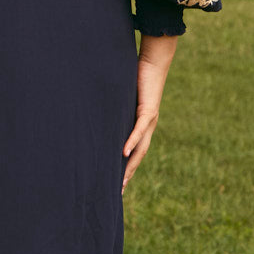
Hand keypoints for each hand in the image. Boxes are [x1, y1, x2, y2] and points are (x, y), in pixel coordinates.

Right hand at [122, 33, 178, 191]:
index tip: (117, 183)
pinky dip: (131, 142)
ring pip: (140, 148)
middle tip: (118, 192)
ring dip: (130, 165)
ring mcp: (150, 120)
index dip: (127, 167)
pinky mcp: (148, 110)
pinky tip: (123, 153)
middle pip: (139, 156)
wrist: (155, 61)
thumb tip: (99, 111)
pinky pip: (138, 130)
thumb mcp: (123, 96)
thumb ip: (114, 106)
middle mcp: (148, 126)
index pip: (135, 151)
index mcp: (142, 125)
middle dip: (128, 174)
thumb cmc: (138, 75)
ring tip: (121, 181)